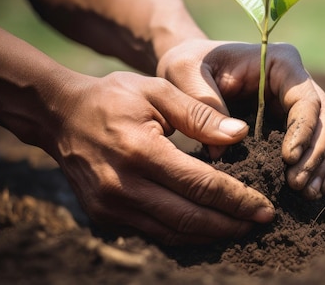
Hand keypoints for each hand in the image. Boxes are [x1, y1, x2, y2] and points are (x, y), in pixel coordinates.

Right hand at [47, 71, 273, 244]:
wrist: (59, 116)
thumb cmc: (113, 97)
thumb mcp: (157, 91)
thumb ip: (199, 114)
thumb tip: (239, 134)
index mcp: (141, 151)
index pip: (201, 185)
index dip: (237, 199)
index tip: (265, 207)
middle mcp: (124, 186)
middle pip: (190, 217)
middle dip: (230, 224)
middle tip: (260, 222)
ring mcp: (111, 206)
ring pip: (172, 232)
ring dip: (209, 234)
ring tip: (239, 227)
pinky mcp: (104, 216)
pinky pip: (153, 232)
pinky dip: (183, 233)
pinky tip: (205, 226)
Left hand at [157, 39, 324, 199]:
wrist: (186, 69)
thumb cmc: (186, 64)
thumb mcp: (184, 73)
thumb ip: (203, 106)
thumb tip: (224, 149)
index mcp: (280, 62)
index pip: (305, 98)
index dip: (304, 129)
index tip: (288, 159)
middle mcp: (294, 81)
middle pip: (322, 118)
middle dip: (314, 153)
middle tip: (297, 185)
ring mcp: (293, 103)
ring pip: (321, 135)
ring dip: (316, 166)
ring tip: (306, 195)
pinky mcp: (286, 124)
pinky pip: (308, 147)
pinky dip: (309, 169)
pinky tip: (305, 195)